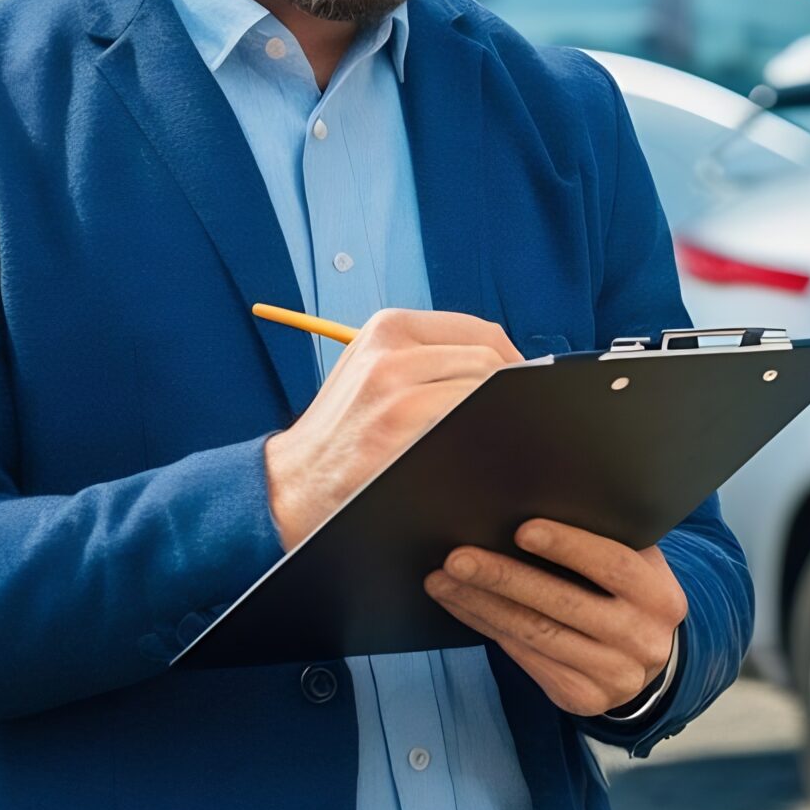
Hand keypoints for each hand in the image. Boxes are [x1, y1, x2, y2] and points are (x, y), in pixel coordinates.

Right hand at [263, 309, 519, 549]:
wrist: (292, 482)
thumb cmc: (343, 432)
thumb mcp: (371, 371)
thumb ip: (426, 359)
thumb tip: (503, 366)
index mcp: (388, 327)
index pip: (481, 332)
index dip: (510, 363)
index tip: (518, 391)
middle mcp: (390, 348)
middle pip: (488, 360)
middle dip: (508, 393)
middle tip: (512, 423)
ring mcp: (393, 386)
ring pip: (483, 390)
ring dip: (498, 417)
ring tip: (493, 439)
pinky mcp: (398, 424)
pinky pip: (467, 421)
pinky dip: (482, 437)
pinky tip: (474, 454)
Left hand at [425, 518, 687, 717]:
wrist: (651, 660)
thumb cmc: (626, 593)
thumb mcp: (636, 566)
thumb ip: (604, 539)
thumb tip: (532, 498)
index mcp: (660, 596)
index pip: (614, 565)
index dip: (568, 546)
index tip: (521, 530)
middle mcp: (642, 640)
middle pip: (564, 605)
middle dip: (505, 579)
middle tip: (457, 558)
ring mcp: (614, 675)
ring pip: (537, 636)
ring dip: (482, 606)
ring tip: (442, 581)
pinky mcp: (583, 698)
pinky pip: (526, 659)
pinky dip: (487, 628)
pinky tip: (462, 606)